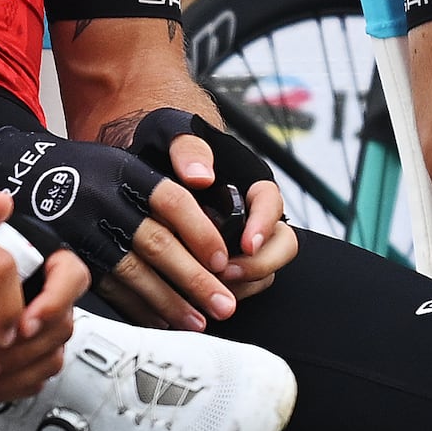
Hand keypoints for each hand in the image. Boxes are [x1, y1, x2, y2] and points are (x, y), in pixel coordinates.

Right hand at [0, 114, 225, 321]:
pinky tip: (159, 320)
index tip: (223, 259)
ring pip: (132, 271)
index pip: (171, 201)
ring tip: (197, 321)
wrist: (16, 172)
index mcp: (122, 170)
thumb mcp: (118, 163)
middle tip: (224, 303)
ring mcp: (80, 229)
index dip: (200, 232)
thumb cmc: (81, 172)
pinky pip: (107, 286)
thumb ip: (158, 191)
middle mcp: (101, 198)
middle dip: (194, 278)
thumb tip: (211, 226)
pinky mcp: (66, 255)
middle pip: (156, 242)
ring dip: (169, 301)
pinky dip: (136, 307)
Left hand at [0, 238, 82, 398]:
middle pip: (60, 327)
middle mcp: (53, 296)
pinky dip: (10, 387)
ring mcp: (44, 329)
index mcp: (48, 261)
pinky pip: (34, 378)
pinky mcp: (30, 355)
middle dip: (24, 349)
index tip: (25, 321)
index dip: (53, 303)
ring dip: (15, 373)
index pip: (72, 278)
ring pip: (49, 358)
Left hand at [141, 122, 297, 306]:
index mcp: (248, 182)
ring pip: (264, 270)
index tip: (247, 244)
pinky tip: (199, 294)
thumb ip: (188, 149)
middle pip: (281, 244)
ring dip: (242, 283)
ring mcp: (242, 242)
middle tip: (226, 273)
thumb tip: (200, 176)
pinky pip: (243, 285)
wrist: (150, 163)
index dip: (264, 225)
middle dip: (259, 264)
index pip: (271, 203)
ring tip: (210, 287)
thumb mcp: (174, 136)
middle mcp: (253, 214)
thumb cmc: (167, 146)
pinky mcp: (228, 262)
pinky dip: (227, 293)